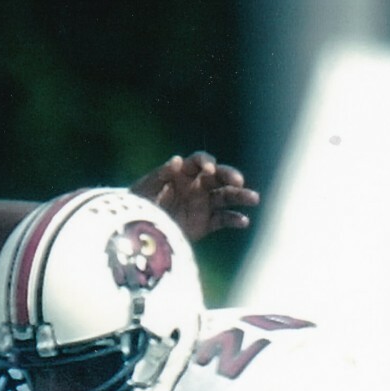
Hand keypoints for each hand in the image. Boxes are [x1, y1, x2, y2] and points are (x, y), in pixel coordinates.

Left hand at [130, 152, 258, 243]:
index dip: (206, 162)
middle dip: (230, 176)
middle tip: (238, 180)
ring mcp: (203, 204)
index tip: (209, 169)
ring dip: (241, 196)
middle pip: (219, 177)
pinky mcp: (205, 223)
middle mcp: (197, 185)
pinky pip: (223, 219)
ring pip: (227, 196)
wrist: (136, 229)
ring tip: (254, 198)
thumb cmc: (138, 203)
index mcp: (184, 173)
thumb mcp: (144, 188)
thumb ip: (160, 175)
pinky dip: (234, 220)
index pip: (200, 162)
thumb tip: (177, 161)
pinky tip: (244, 221)